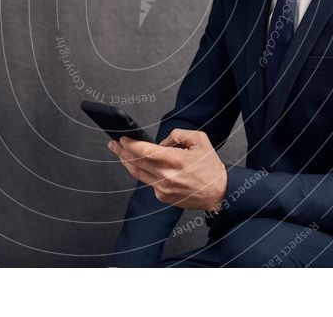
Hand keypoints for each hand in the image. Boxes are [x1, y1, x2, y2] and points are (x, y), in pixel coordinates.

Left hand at [108, 129, 226, 210]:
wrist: (219, 193)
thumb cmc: (210, 167)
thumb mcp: (199, 140)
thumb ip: (177, 135)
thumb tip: (160, 142)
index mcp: (176, 160)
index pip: (145, 151)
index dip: (131, 144)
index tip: (123, 138)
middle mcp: (167, 176)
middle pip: (136, 162)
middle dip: (122, 151)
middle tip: (113, 143)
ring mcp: (163, 189)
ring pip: (137, 174)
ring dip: (126, 162)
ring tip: (119, 152)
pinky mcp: (162, 197)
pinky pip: (148, 182)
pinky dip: (143, 172)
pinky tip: (140, 165)